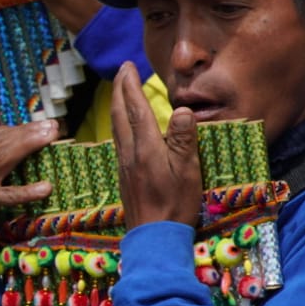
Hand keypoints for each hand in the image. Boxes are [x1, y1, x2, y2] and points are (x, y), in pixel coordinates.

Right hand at [0, 122, 57, 248]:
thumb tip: (22, 153)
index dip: (16, 129)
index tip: (39, 125)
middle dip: (27, 133)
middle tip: (52, 127)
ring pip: (1, 159)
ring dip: (28, 146)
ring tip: (50, 139)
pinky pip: (7, 195)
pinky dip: (28, 191)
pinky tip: (45, 188)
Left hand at [109, 62, 200, 228]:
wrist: (152, 239)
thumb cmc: (175, 206)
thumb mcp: (187, 172)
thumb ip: (183, 140)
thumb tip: (182, 109)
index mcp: (146, 148)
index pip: (136, 110)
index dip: (131, 86)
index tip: (127, 66)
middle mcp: (130, 153)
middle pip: (120, 115)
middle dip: (120, 90)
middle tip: (122, 71)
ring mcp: (125, 165)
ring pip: (116, 128)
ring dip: (117, 106)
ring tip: (120, 92)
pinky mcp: (125, 176)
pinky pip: (118, 141)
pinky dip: (119, 125)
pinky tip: (123, 128)